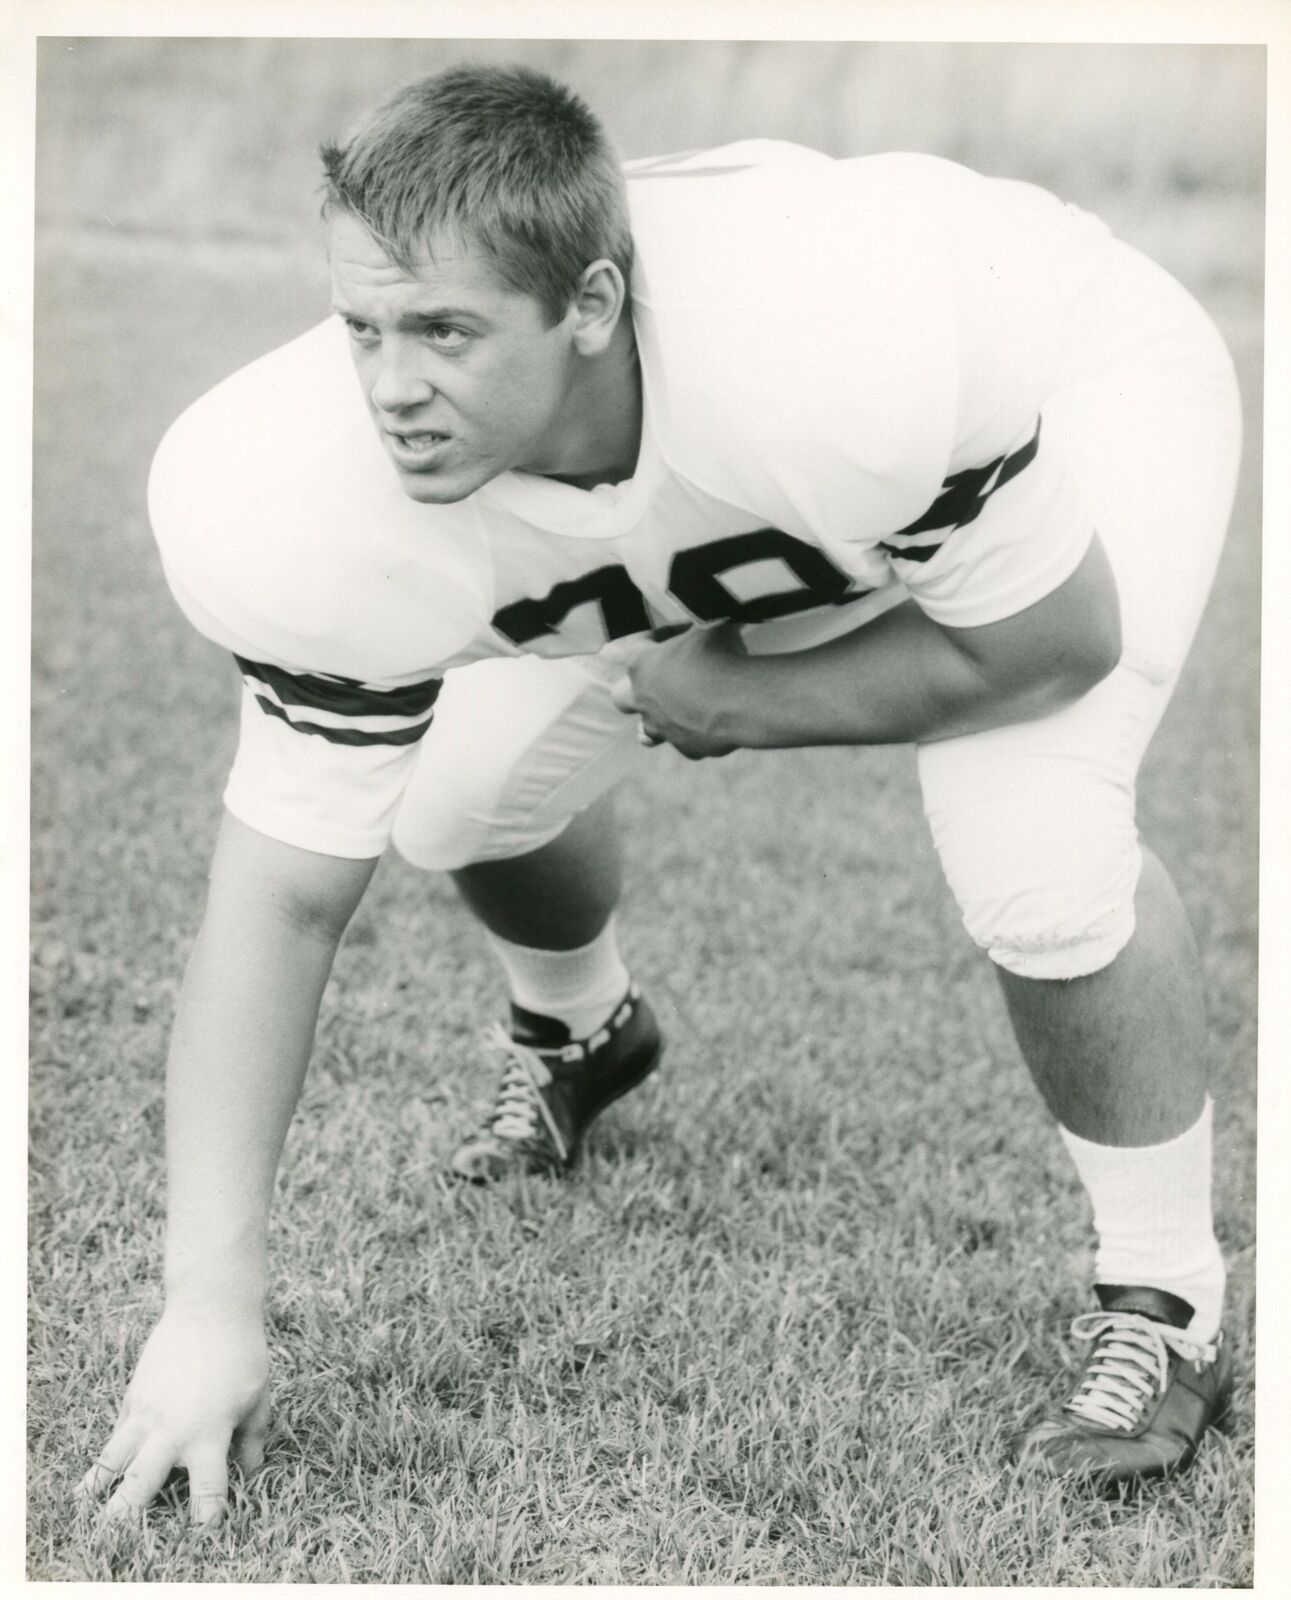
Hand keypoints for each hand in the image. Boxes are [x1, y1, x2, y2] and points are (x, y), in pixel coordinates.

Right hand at [79, 1304, 269, 1525]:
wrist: (210, 1306)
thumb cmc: (242, 1351)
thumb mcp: (258, 1395)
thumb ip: (253, 1436)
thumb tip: (252, 1469)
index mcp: (209, 1434)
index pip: (208, 1488)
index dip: (206, 1515)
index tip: (203, 1531)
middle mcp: (172, 1429)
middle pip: (143, 1481)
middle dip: (128, 1512)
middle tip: (115, 1536)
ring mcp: (147, 1411)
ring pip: (114, 1457)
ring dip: (99, 1483)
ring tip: (85, 1505)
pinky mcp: (134, 1395)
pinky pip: (118, 1432)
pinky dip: (110, 1452)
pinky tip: (102, 1468)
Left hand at [609, 624, 748, 759]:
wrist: (739, 702)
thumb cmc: (719, 656)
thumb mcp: (709, 626)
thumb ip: (701, 623)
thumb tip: (708, 616)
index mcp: (641, 664)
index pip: (636, 645)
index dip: (655, 637)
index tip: (672, 634)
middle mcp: (643, 699)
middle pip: (621, 697)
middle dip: (634, 690)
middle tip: (659, 680)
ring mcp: (662, 728)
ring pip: (646, 730)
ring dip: (658, 721)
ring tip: (678, 711)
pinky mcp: (686, 747)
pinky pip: (685, 742)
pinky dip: (695, 733)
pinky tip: (712, 723)